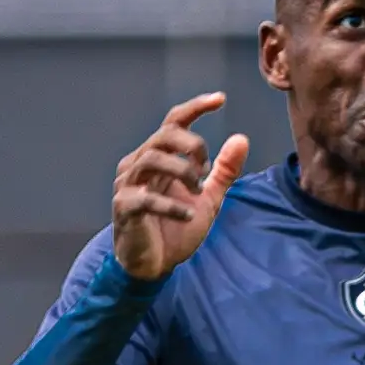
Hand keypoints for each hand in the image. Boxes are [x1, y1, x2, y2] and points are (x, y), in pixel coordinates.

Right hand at [113, 92, 251, 280]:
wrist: (154, 265)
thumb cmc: (175, 228)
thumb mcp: (208, 197)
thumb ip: (223, 170)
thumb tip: (241, 139)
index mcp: (158, 156)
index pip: (173, 122)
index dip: (195, 107)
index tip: (220, 99)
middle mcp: (138, 163)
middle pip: (164, 135)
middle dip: (193, 146)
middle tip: (207, 171)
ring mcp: (128, 184)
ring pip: (152, 158)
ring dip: (182, 172)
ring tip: (198, 191)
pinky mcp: (123, 208)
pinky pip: (146, 198)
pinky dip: (172, 205)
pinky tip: (189, 215)